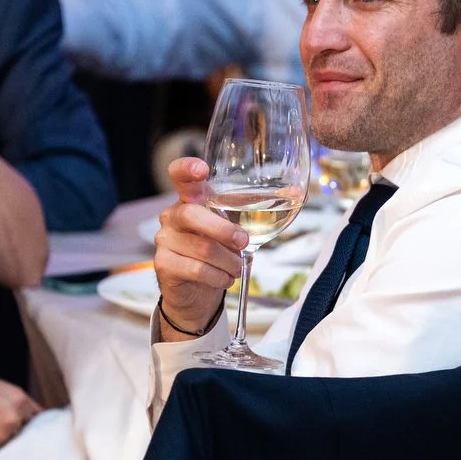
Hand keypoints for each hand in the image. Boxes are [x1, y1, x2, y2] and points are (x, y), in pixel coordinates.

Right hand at [0, 379, 39, 459]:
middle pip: (24, 434)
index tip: (23, 426)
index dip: (27, 422)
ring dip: (0, 442)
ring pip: (8, 446)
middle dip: (15, 432)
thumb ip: (20, 400)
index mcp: (18, 402)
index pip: (36, 419)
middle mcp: (12, 421)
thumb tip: (39, 415)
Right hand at [152, 157, 244, 335]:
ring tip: (236, 267)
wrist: (196, 291)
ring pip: (203, 248)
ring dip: (229, 262)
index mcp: (190, 199)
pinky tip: (224, 278)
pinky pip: (198, 269)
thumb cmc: (217, 252)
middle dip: (224, 231)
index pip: (180, 176)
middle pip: (193, 215)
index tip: (201, 170)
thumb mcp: (234, 228)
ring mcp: (164, 239)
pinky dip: (219, 277)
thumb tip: (296, 193)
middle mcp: (172, 215)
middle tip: (243, 242)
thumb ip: (255, 211)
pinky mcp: (164, 263)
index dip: (187, 169)